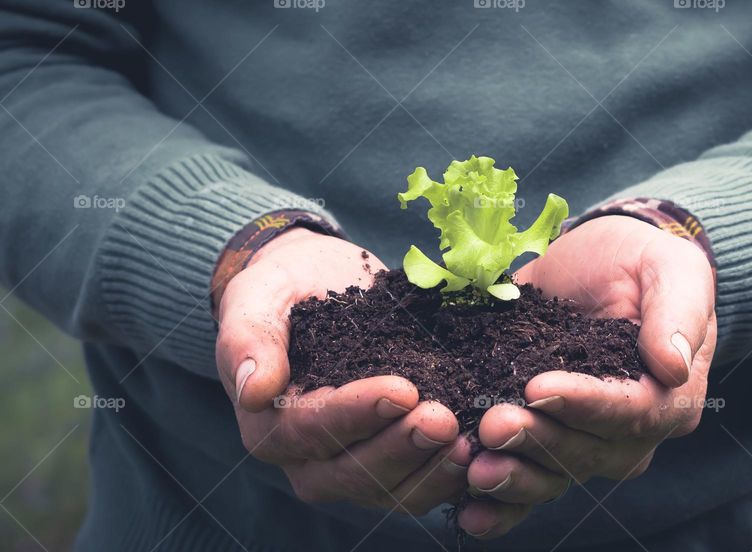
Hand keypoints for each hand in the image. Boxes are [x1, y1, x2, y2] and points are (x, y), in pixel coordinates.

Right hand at [215, 228, 470, 514]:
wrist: (316, 286)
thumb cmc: (282, 291)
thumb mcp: (256, 299)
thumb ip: (248, 340)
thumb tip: (253, 389)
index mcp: (269, 426)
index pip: (311, 430)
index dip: (356, 415)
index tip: (402, 390)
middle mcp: (307, 460)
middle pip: (352, 472)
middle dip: (400, 448)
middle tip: (443, 419)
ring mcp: (350, 467)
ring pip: (390, 489)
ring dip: (430, 469)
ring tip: (468, 439)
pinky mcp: (390, 462)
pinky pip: (417, 484)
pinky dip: (447, 474)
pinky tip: (478, 449)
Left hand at [457, 216, 715, 537]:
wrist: (599, 260)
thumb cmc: (642, 261)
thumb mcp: (671, 269)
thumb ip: (678, 313)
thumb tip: (671, 366)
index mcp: (670, 396)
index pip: (634, 411)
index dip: (587, 405)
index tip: (539, 388)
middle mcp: (631, 431)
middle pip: (589, 451)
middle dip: (539, 442)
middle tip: (492, 425)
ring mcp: (586, 439)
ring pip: (556, 474)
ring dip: (515, 477)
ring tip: (474, 469)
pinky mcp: (547, 434)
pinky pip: (531, 478)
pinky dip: (502, 504)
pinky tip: (468, 513)